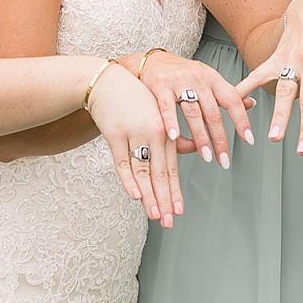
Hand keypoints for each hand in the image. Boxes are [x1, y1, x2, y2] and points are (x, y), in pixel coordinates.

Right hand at [86, 61, 179, 225]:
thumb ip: (173, 137)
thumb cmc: (136, 100)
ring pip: (143, 170)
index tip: (178, 211)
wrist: (108, 81)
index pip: (172, 168)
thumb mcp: (158, 115)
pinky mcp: (114, 133)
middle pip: (160, 172)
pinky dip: (128, 179)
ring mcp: (134, 133)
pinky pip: (121, 161)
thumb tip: (193, 149)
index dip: (174, 191)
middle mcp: (153, 132)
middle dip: (165, 199)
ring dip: (150, 195)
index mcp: (166, 130)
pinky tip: (135, 195)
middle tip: (168, 221)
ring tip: (155, 215)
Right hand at [133, 49, 255, 167]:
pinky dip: (172, 123)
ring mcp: (179, 81)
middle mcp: (199, 78)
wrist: (152, 60)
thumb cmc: (182, 73)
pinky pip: (167, 107)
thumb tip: (251, 103)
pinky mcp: (161, 85)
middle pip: (213, 113)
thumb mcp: (208, 79)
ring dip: (201, 138)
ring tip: (206, 155)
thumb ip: (227, 93)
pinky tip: (174, 137)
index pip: (232, 100)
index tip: (248, 139)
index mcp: (213, 78)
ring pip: (193, 113)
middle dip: (220, 139)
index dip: (241, 120)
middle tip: (224, 160)